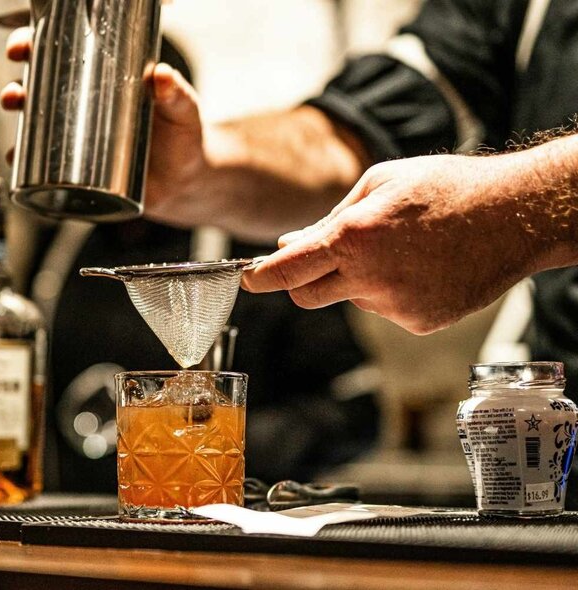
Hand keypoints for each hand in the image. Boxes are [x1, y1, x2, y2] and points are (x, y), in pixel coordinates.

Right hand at [0, 27, 206, 223]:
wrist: (188, 183)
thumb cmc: (184, 138)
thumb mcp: (182, 110)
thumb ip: (176, 94)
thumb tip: (162, 77)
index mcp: (102, 82)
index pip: (60, 57)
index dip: (34, 48)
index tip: (22, 49)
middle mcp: (83, 110)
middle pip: (38, 93)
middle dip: (16, 89)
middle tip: (16, 95)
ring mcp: (79, 143)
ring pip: (36, 130)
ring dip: (18, 129)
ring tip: (17, 132)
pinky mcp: (81, 175)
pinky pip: (46, 170)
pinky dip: (27, 169)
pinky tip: (17, 165)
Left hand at [241, 153, 541, 333]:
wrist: (516, 215)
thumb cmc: (446, 187)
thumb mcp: (379, 184)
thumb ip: (327, 219)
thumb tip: (288, 244)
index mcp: (353, 238)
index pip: (286, 271)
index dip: (260, 278)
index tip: (248, 280)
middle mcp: (369, 279)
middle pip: (306, 297)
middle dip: (302, 281)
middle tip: (322, 258)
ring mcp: (396, 306)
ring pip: (350, 300)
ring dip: (356, 280)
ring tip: (400, 249)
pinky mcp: (419, 322)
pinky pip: (385, 310)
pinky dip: (391, 292)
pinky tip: (420, 267)